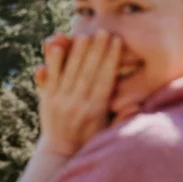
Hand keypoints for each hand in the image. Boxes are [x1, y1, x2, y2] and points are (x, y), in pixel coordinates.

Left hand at [34, 30, 121, 156]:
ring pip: (69, 72)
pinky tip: (53, 44)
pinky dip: (52, 61)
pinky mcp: (46, 99)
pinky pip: (49, 77)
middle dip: (96, 50)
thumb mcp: (109, 131)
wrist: (60, 151)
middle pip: (88, 72)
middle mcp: (77, 104)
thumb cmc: (90, 138)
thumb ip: (122, 118)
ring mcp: (59, 101)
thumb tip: (135, 106)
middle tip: (103, 30)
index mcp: (95, 110)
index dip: (111, 59)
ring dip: (76, 51)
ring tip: (83, 34)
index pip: (105, 79)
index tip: (117, 40)